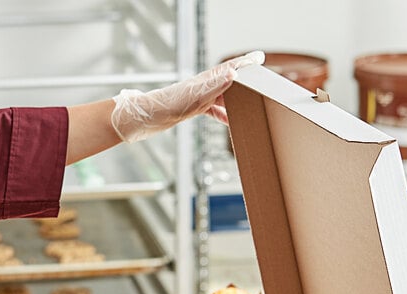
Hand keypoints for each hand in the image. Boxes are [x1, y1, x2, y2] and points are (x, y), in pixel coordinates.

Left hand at [111, 50, 264, 142]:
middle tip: (260, 78)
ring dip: (236, 98)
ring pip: (223, 95)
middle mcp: (203, 86)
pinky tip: (229, 122)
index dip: (245, 63)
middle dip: (244, 79)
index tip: (259, 58)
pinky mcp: (192, 108)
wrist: (146, 118)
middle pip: (229, 80)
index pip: (230, 68)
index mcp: (205, 81)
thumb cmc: (166, 107)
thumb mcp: (193, 97)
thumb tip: (233, 72)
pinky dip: (223, 114)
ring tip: (250, 102)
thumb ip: (214, 85)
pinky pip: (213, 109)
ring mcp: (198, 97)